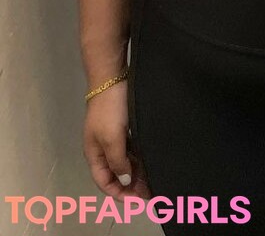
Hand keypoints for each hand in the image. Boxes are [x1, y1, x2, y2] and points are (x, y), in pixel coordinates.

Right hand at [84, 82, 151, 199]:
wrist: (112, 78)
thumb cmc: (110, 110)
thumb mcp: (112, 138)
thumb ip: (118, 162)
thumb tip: (125, 182)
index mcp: (95, 154)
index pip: (105, 182)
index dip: (119, 193)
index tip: (137, 200)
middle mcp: (103, 149)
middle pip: (116, 174)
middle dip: (131, 186)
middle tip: (151, 193)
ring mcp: (114, 137)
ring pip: (126, 162)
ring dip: (137, 173)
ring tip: (155, 181)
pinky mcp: (124, 127)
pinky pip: (132, 150)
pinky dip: (139, 158)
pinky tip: (152, 162)